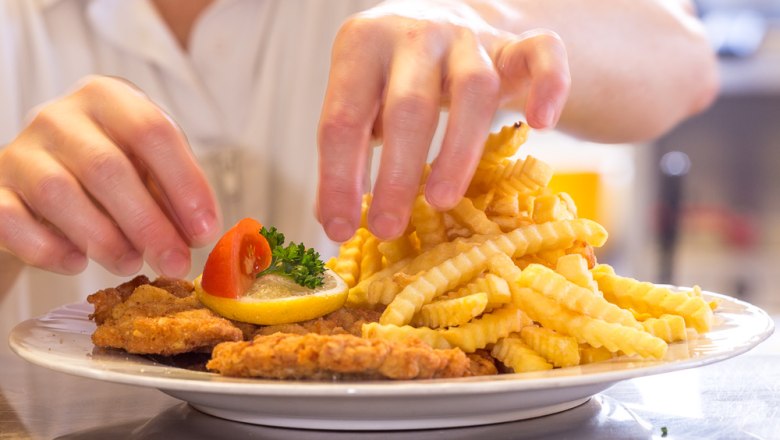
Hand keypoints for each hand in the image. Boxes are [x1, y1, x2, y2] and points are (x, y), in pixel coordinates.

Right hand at [0, 76, 220, 276]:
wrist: (42, 178)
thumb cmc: (113, 170)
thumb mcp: (150, 168)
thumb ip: (173, 194)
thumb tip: (196, 236)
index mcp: (109, 98)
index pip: (151, 131)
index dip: (184, 184)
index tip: (204, 231)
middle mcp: (59, 115)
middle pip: (107, 168)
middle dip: (148, 224)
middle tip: (174, 262)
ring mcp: (21, 150)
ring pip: (58, 194)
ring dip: (103, 239)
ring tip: (130, 262)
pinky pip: (13, 220)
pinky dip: (49, 249)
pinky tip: (77, 262)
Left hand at [317, 0, 569, 241]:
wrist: (450, 15)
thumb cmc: (396, 73)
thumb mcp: (362, 98)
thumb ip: (348, 148)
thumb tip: (334, 219)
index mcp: (362, 45)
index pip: (342, 118)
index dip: (338, 179)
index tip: (338, 230)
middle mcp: (416, 33)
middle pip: (408, 106)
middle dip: (396, 175)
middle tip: (388, 228)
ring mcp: (470, 36)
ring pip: (474, 89)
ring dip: (458, 152)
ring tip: (442, 202)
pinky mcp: (517, 42)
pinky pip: (543, 55)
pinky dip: (549, 87)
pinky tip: (539, 125)